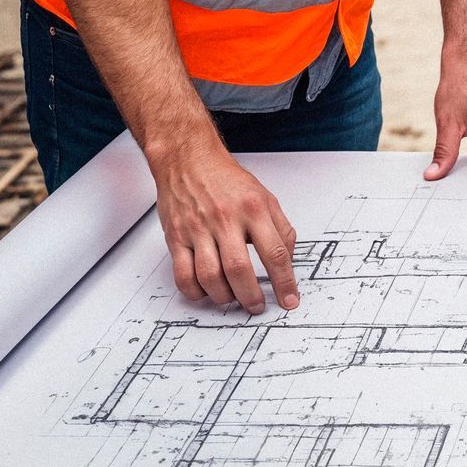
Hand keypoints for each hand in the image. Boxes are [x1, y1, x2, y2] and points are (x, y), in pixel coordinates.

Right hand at [152, 122, 299, 313]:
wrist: (188, 160)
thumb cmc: (226, 180)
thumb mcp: (265, 197)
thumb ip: (281, 228)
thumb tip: (288, 260)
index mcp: (253, 208)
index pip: (275, 252)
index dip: (285, 282)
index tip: (289, 299)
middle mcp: (226, 219)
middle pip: (240, 269)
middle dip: (251, 296)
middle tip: (257, 306)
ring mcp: (198, 229)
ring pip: (210, 277)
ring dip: (224, 297)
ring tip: (233, 299)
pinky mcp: (176, 237)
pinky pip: (183, 275)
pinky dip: (195, 292)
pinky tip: (205, 292)